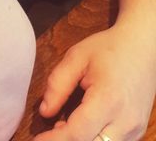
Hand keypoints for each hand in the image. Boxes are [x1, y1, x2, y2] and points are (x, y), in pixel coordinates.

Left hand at [35, 25, 155, 139]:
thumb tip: (44, 112)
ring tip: (65, 127)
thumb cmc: (108, 49)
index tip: (36, 140)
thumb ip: (57, 84)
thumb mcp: (76, 57)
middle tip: (49, 132)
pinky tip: (82, 128)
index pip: (77, 133)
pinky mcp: (137, 133)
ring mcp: (134, 130)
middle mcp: (125, 121)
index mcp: (108, 100)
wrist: (142, 48)